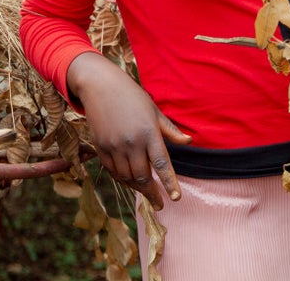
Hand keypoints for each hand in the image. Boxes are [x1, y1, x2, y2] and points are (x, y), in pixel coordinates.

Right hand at [67, 52, 191, 209]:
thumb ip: (170, 130)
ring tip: (147, 192)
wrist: (101, 86)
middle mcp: (131, 142)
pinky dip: (122, 180)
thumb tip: (188, 141)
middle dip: (151, 193)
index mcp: (149, 132)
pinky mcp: (101, 148)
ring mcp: (114, 146)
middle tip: (159, 203)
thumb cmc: (132, 97)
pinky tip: (129, 181)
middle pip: (142, 176)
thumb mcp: (154, 111)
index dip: (169, 182)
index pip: (161, 163)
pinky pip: (113, 171)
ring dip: (137, 188)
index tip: (175, 198)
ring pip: (126, 177)